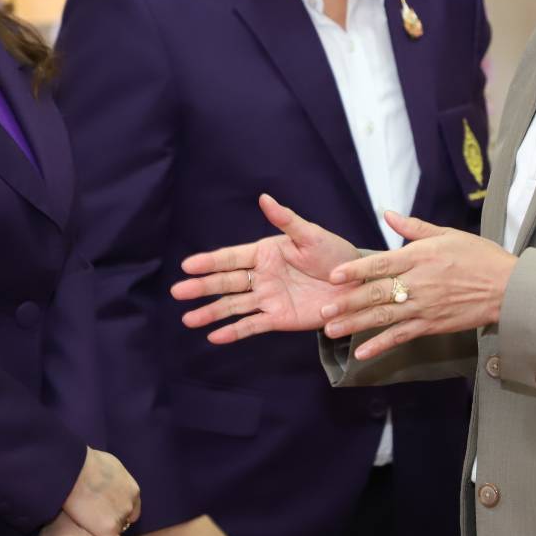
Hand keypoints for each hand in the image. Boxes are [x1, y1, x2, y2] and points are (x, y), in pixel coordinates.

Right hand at [61, 447, 141, 535]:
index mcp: (132, 489)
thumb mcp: (108, 465)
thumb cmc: (85, 462)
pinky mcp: (108, 530)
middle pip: (125, 521)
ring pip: (117, 534)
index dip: (118, 512)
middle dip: (113, 522)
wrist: (73, 470)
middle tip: (95, 522)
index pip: (131, 508)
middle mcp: (130, 504)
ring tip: (89, 531)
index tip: (106, 514)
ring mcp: (120, 518)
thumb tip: (108, 480)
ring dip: (106, 533)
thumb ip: (114, 478)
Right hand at [172, 194, 359, 343]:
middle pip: (226, 282)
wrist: (357, 284)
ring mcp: (268, 298)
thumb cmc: (336, 255)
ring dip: (211, 312)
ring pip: (233, 306)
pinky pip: (252, 325)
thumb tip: (264, 198)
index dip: (210, 262)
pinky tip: (214, 337)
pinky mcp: (278, 318)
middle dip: (202, 287)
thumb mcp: (311, 236)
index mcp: (266, 252)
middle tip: (178, 292)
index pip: (232, 257)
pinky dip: (234, 331)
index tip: (187, 265)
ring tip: (188, 320)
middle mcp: (262, 276)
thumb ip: (287, 220)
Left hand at [322, 211, 516, 360]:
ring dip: (356, 324)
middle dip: (347, 302)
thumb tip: (386, 213)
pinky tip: (361, 353)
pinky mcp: (431, 325)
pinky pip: (401, 336)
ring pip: (383, 317)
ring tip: (331, 330)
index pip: (381, 263)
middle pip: (377, 293)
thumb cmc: (480, 257)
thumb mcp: (447, 234)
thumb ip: (413, 227)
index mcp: (420, 257)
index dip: (355, 270)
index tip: (333, 276)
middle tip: (324, 309)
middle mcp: (419, 283)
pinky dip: (381, 345)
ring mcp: (424, 307)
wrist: (508, 288)